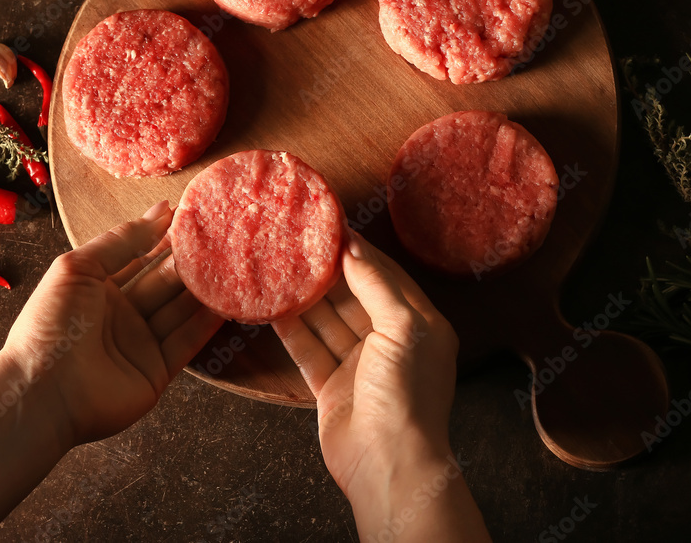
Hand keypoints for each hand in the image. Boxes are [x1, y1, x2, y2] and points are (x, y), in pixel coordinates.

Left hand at [0, 201, 224, 445]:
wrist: (42, 392)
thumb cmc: (50, 324)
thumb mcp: (79, 267)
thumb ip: (121, 240)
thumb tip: (161, 211)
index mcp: (98, 287)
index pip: (139, 256)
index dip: (164, 237)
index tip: (193, 217)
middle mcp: (122, 314)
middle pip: (164, 282)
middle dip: (189, 262)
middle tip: (220, 240)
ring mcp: (141, 343)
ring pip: (179, 310)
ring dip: (203, 290)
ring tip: (231, 266)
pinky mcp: (157, 371)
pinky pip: (186, 342)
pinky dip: (205, 324)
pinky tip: (225, 303)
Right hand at [273, 231, 489, 541]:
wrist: (389, 465)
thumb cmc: (407, 394)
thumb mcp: (402, 328)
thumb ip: (377, 285)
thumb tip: (353, 246)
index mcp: (419, 324)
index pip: (385, 274)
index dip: (358, 249)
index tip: (330, 225)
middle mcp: (390, 341)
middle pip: (353, 295)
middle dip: (327, 271)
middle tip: (296, 242)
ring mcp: (359, 365)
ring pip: (327, 321)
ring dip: (305, 298)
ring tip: (278, 268)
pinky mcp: (332, 387)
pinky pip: (309, 350)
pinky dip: (292, 330)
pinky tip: (272, 308)